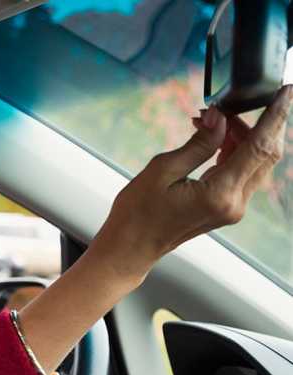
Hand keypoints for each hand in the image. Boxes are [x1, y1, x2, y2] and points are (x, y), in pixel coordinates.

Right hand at [16, 85, 292, 374]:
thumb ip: (198, 144)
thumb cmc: (137, 214)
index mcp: (219, 194)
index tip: (285, 92)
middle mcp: (234, 203)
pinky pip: (243, 173)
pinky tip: (214, 140)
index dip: (275, 116)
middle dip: (252, 123)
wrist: (130, 248)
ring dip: (241, 137)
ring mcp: (233, 208)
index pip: (260, 147)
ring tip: (210, 123)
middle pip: (264, 153)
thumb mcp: (161, 170)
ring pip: (256, 162)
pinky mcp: (227, 208)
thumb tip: (220, 119)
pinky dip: (234, 151)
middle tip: (224, 108)